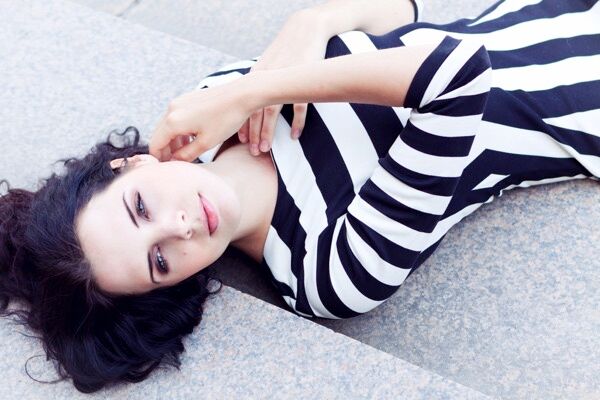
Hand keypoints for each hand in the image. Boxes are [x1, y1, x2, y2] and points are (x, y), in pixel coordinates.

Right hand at [149, 78, 253, 161]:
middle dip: (166, 150)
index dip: (159, 159)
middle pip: (159, 135)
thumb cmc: (226, 120)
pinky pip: (176, 117)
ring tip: (185, 153)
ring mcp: (178, 102)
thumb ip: (186, 154)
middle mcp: (171, 109)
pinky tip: (191, 138)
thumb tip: (174, 161)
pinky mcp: (187, 98)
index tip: (166, 170)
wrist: (241, 95)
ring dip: (173, 140)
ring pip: (168, 126)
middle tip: (176, 164)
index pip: (156, 145)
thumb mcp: (206, 143)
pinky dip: (180, 129)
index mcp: (173, 122)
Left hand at [239, 9, 330, 155]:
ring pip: (271, 112)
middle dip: (251, 134)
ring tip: (265, 150)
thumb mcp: (267, 65)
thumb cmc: (285, 50)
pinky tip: (293, 136)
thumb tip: (250, 106)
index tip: (238, 143)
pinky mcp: (302, 80)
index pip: (243, 105)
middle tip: (251, 153)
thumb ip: (259, 83)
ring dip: (267, 132)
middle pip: (254, 112)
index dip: (240, 124)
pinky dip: (296, 122)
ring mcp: (284, 80)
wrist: (304, 30)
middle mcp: (266, 80)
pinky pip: (298, 106)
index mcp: (256, 77)